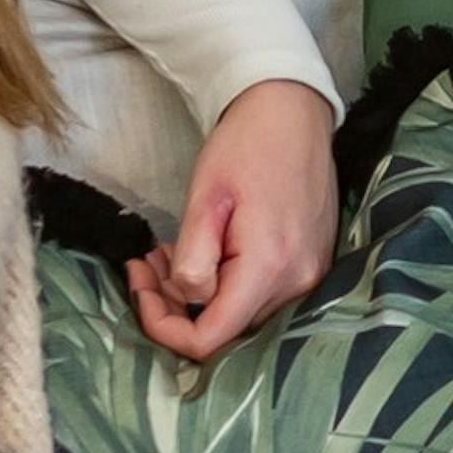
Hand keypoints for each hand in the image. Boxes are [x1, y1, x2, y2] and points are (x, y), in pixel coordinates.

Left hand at [130, 79, 337, 361]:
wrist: (294, 114)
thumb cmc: (246, 146)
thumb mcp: (205, 197)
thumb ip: (194, 258)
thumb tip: (186, 298)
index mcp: (268, 268)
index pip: (210, 338)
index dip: (163, 328)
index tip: (139, 287)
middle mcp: (297, 284)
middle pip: (226, 330)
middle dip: (175, 305)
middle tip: (149, 262)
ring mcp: (310, 277)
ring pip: (241, 315)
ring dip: (199, 295)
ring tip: (174, 251)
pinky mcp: (313, 267)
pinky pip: (262, 296)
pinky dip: (226, 283)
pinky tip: (210, 250)